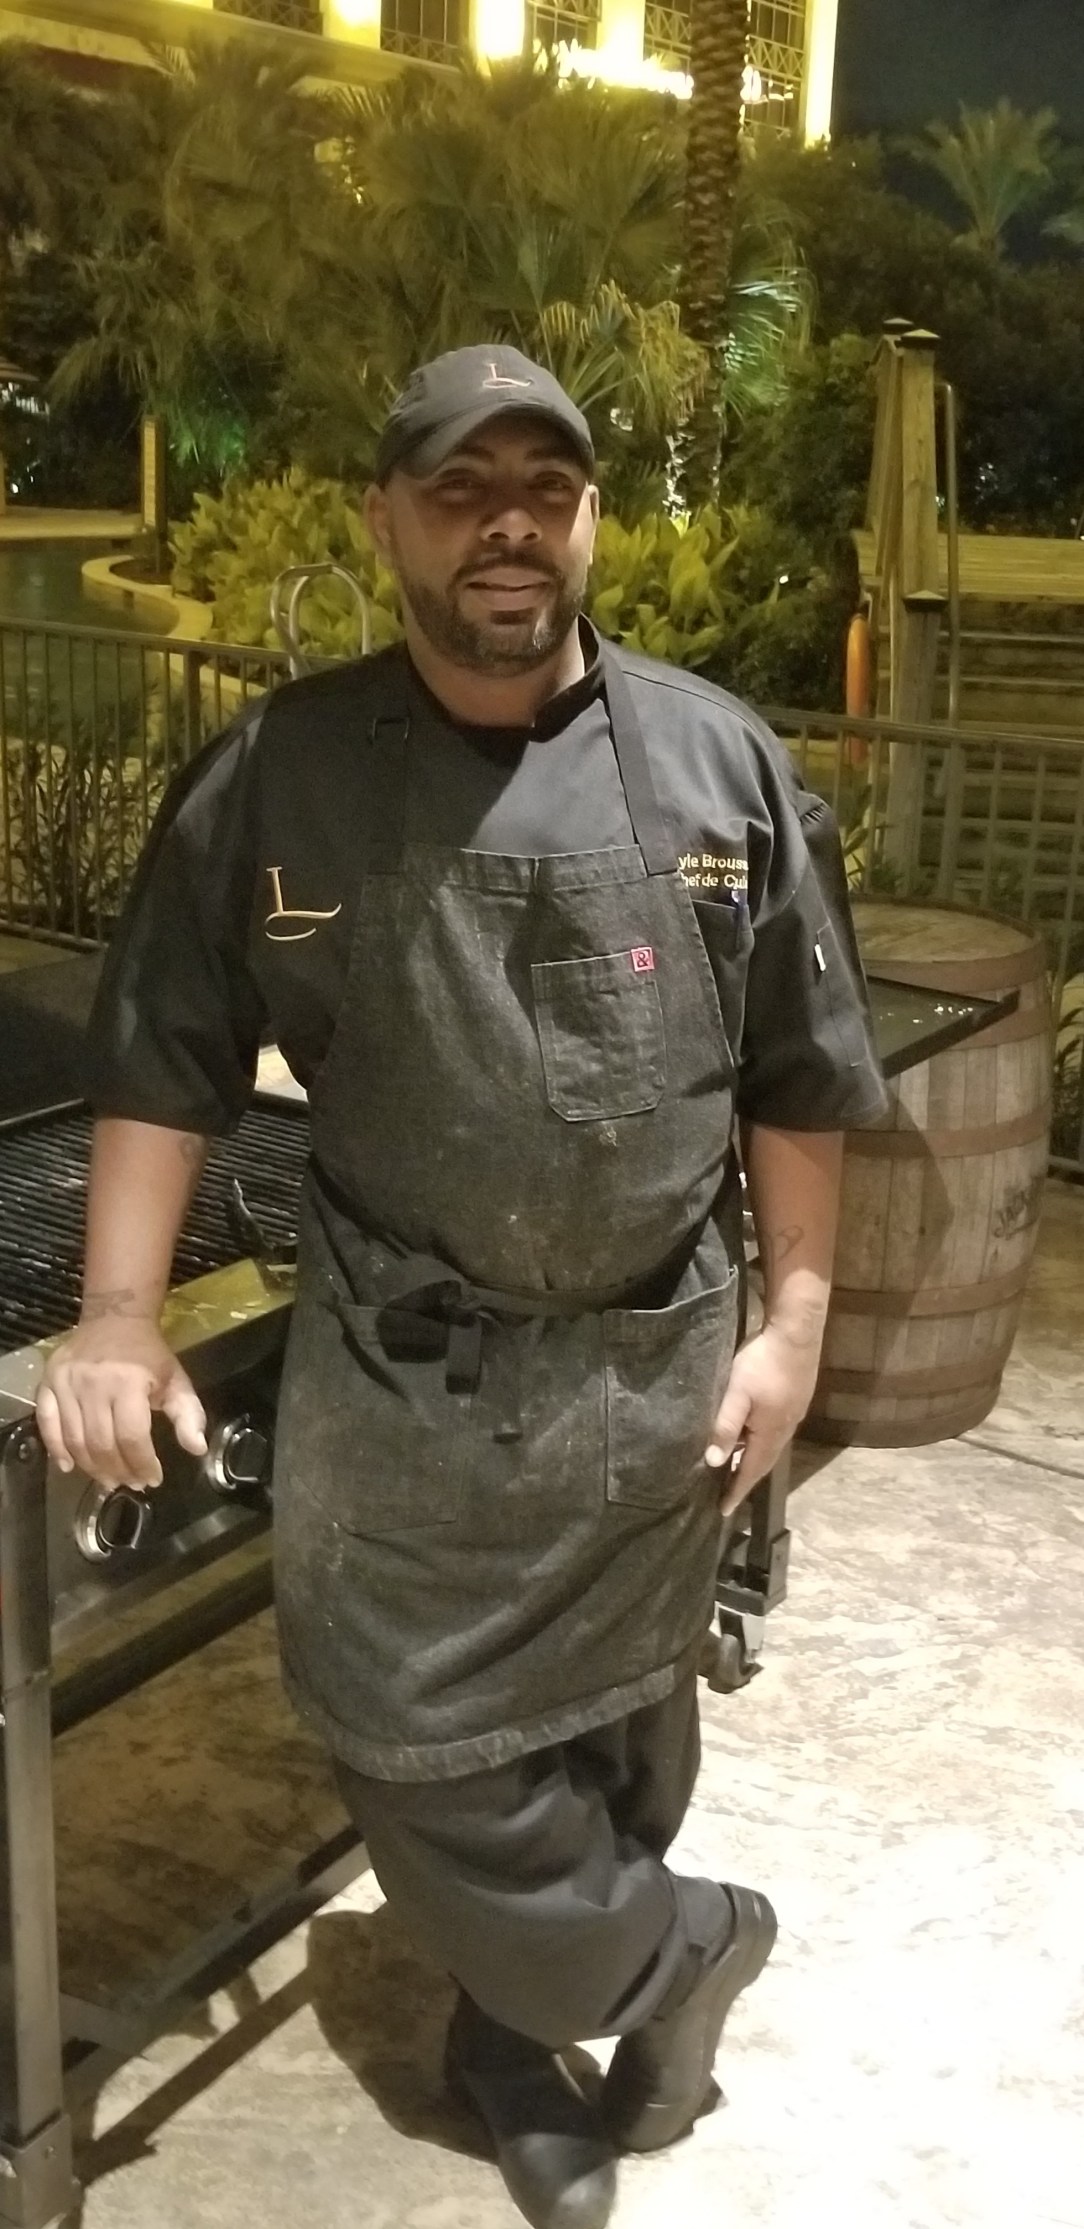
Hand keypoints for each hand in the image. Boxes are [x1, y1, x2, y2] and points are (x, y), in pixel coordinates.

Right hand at [35, 1319, 207, 1489]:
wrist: (114, 1318)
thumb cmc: (148, 1354)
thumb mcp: (176, 1379)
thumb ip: (189, 1414)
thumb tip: (197, 1449)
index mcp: (129, 1382)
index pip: (132, 1436)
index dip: (142, 1464)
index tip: (152, 1479)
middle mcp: (94, 1384)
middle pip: (102, 1443)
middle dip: (118, 1470)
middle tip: (130, 1483)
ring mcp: (66, 1383)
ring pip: (75, 1439)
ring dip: (92, 1467)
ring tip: (109, 1479)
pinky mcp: (48, 1382)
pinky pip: (46, 1423)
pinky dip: (56, 1449)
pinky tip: (68, 1467)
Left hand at [705, 1323, 820, 1516]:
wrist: (796, 1332)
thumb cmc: (762, 1363)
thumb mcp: (736, 1394)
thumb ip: (725, 1426)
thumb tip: (713, 1461)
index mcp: (770, 1433)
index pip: (750, 1471)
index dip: (736, 1490)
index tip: (723, 1510)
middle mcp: (785, 1429)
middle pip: (762, 1462)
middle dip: (744, 1479)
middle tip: (727, 1494)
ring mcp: (792, 1414)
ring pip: (769, 1446)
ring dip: (752, 1460)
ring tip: (733, 1467)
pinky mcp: (795, 1400)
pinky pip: (774, 1432)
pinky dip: (760, 1442)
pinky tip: (749, 1434)